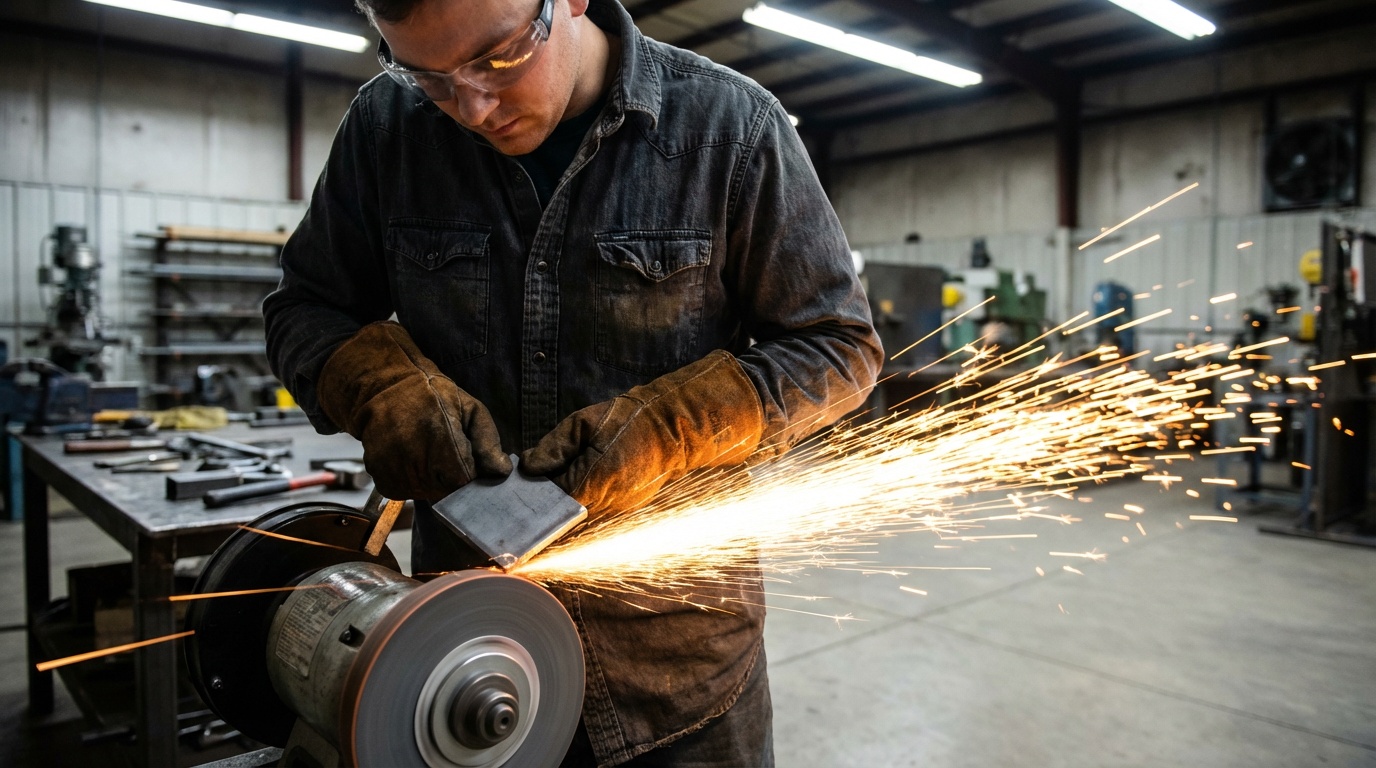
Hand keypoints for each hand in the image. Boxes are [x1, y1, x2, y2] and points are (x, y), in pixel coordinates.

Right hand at [317, 321, 510, 500]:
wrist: (385, 387)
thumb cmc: (433, 396)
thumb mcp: (470, 409)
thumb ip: (488, 441)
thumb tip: (501, 471)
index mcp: (440, 437)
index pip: (464, 480)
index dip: (468, 472)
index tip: (464, 457)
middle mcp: (414, 456)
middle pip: (446, 491)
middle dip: (451, 477)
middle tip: (444, 451)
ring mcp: (394, 469)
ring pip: (426, 493)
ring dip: (431, 480)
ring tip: (426, 452)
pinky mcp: (381, 477)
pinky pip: (405, 492)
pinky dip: (412, 481)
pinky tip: (411, 459)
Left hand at [521, 350, 764, 516]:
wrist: (676, 426)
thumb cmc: (630, 418)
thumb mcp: (584, 422)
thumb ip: (554, 446)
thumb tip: (529, 466)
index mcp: (594, 481)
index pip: (551, 503)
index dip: (531, 500)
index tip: (514, 497)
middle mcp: (607, 502)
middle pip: (564, 516)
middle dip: (545, 507)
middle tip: (524, 499)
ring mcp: (620, 507)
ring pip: (580, 514)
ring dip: (563, 506)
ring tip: (545, 494)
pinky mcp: (627, 505)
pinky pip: (597, 508)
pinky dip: (583, 501)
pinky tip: (572, 487)